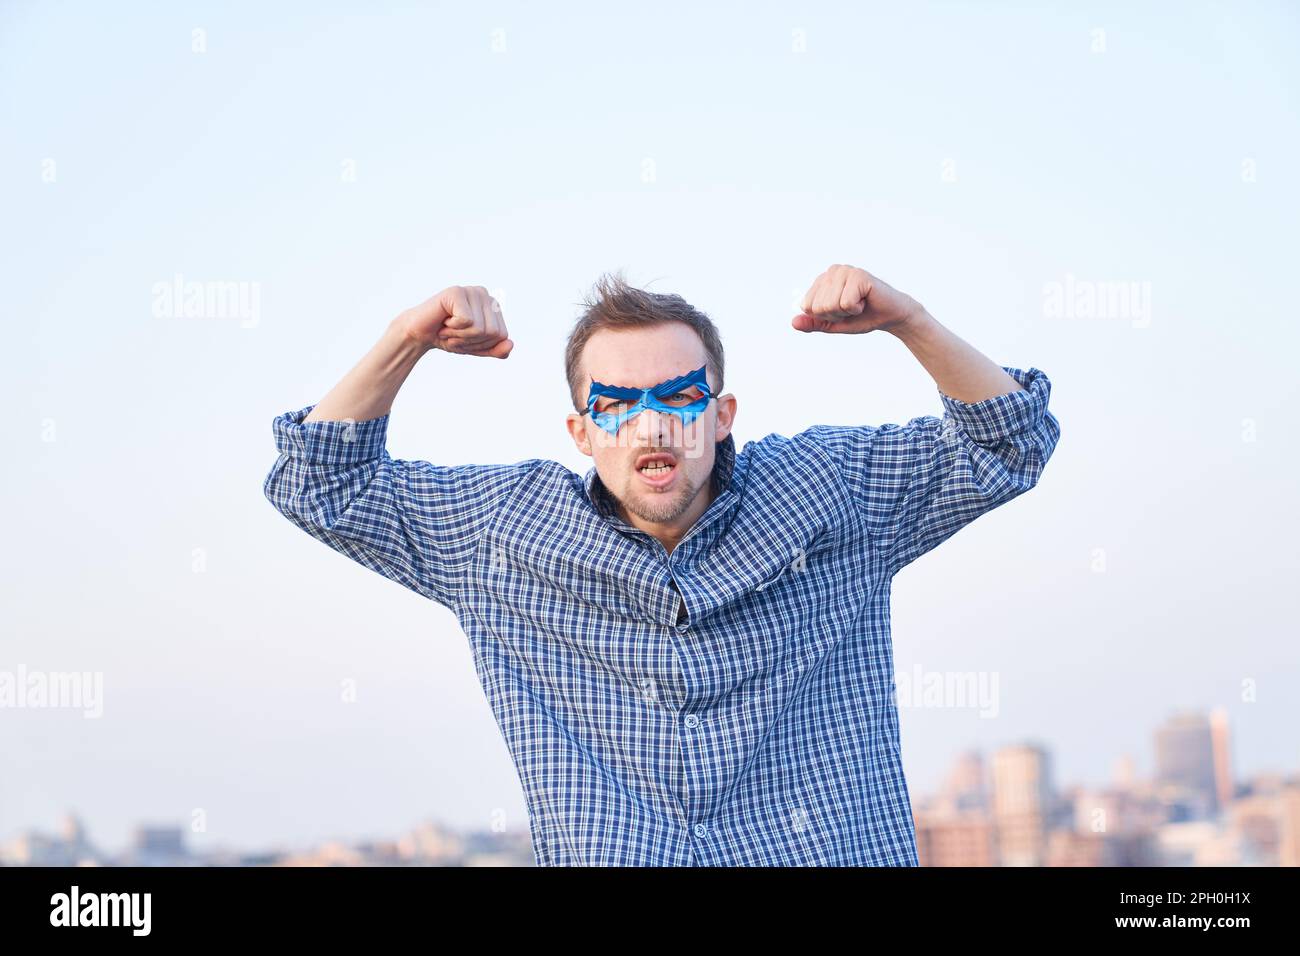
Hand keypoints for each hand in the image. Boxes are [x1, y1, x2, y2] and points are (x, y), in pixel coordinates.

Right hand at [401, 285, 513, 357]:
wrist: (420, 334)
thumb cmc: (449, 338)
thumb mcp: (477, 348)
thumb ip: (497, 350)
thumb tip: (510, 343)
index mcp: (493, 306)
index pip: (502, 335)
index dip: (482, 344)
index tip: (465, 337)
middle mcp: (485, 294)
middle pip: (493, 332)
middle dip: (471, 341)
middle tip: (455, 333)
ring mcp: (471, 291)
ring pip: (480, 328)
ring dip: (460, 336)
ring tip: (448, 328)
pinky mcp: (457, 292)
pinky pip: (467, 322)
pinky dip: (453, 329)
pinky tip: (444, 321)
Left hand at [792, 264, 923, 334]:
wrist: (890, 316)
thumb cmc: (862, 317)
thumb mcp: (832, 324)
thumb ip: (813, 323)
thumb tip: (793, 322)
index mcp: (822, 280)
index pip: (807, 307)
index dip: (825, 317)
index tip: (841, 311)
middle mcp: (831, 271)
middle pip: (818, 307)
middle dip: (836, 315)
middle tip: (852, 308)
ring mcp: (845, 271)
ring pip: (830, 305)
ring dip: (846, 312)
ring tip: (859, 304)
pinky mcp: (858, 275)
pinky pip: (846, 303)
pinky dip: (857, 309)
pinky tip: (866, 300)